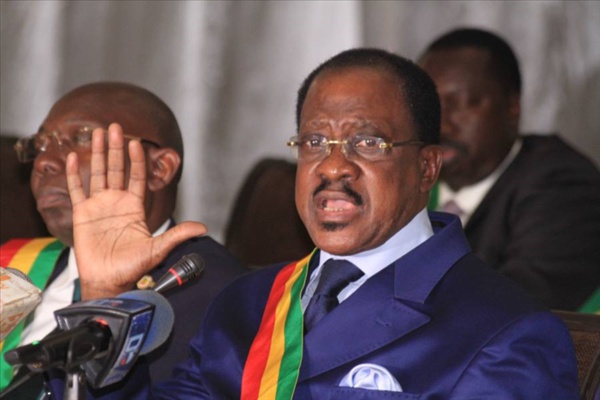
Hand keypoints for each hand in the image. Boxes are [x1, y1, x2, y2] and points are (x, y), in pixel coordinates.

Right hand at [66, 123, 206, 298]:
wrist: (109, 282)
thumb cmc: (133, 267)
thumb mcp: (158, 248)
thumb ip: (178, 235)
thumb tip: (203, 228)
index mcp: (134, 207)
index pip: (136, 177)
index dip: (136, 160)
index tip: (137, 142)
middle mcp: (116, 202)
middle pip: (116, 169)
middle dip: (116, 147)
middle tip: (114, 126)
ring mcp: (98, 206)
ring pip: (98, 173)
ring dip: (98, 153)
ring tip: (97, 133)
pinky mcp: (82, 214)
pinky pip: (77, 190)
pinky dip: (74, 173)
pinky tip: (74, 156)